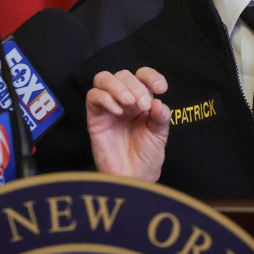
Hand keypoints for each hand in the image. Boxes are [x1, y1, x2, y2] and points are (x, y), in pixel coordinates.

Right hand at [86, 67, 169, 181]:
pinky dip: (105, 99)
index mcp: (142, 99)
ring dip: (117, 86)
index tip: (161, 88)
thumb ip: (160, 116)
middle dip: (135, 86)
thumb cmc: (146, 157)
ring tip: (128, 103)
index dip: (151, 76)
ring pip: (104, 79)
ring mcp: (108, 107)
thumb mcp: (159, 134)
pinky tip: (118, 112)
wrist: (133, 178)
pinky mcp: (95, 117)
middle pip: (123, 75)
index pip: (143, 75)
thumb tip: (158, 101)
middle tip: (143, 105)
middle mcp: (125, 100)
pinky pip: (93, 96)